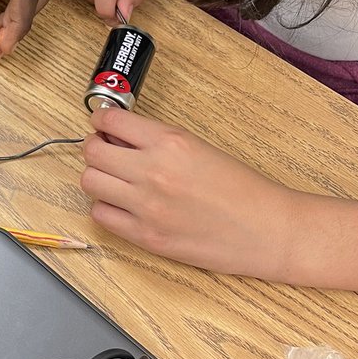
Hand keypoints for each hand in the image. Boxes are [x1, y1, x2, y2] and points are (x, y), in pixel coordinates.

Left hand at [80, 105, 302, 279]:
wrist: (268, 230)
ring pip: (90, 182)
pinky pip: (101, 215)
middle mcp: (153, 171)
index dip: (100, 121)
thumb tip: (117, 134)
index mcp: (170, 142)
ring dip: (98, 177)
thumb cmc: (241, 188)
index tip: (101, 124)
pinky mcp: (147, 237)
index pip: (109, 121)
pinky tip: (124, 205)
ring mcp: (146, 207)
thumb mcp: (197, 146)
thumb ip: (155, 139)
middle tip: (106, 151)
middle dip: (95, 147)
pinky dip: (107, 207)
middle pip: (92, 151)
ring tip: (115, 179)